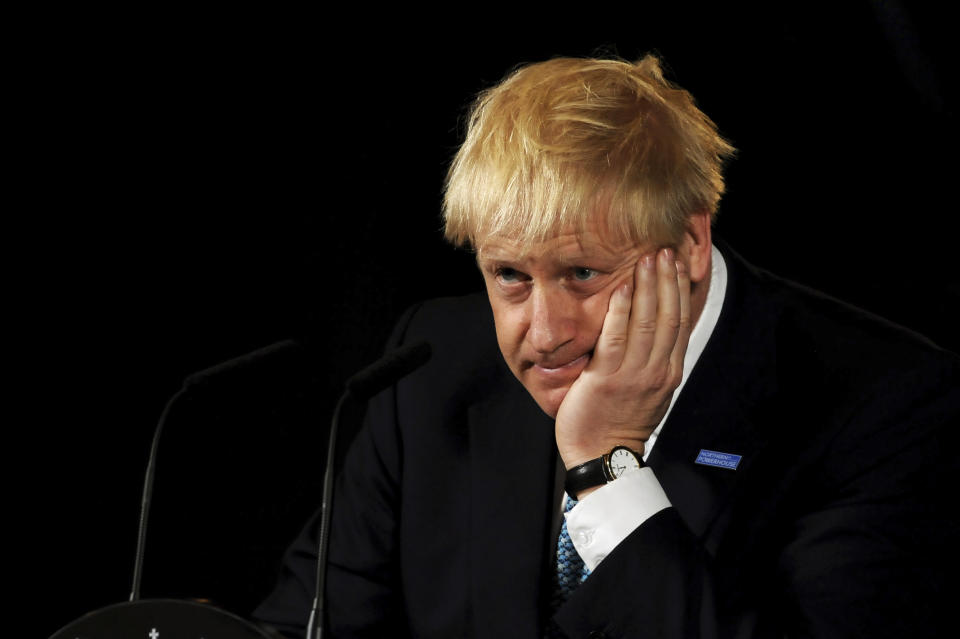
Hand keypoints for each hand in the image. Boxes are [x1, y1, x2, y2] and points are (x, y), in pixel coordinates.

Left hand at [555, 247, 691, 471]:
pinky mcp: (608, 378)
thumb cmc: (617, 422)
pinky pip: (617, 337)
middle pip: (669, 315)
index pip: (680, 322)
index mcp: (668, 372)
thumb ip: (650, 359)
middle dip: (668, 279)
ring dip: (649, 286)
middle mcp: (657, 371)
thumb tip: (651, 329)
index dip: (679, 290)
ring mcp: (634, 374)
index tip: (678, 263)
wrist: (602, 456)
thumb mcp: (647, 390)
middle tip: (665, 248)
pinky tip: (623, 287)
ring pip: (649, 322)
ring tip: (648, 257)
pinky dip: (622, 310)